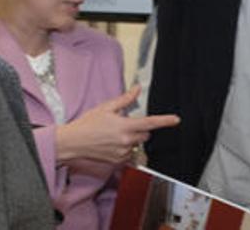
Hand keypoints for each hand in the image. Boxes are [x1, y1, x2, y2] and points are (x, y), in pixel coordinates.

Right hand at [55, 85, 179, 163]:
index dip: (165, 121)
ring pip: (137, 144)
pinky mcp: (118, 161)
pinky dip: (125, 148)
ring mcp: (122, 153)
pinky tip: (112, 144)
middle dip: (139, 129)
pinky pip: (129, 153)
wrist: (73, 142)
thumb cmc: (87, 124)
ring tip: (114, 135)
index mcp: (125, 126)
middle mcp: (126, 141)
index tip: (176, 120)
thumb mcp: (106, 108)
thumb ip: (125, 99)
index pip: (150, 123)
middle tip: (123, 124)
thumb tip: (137, 89)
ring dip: (131, 139)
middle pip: (145, 134)